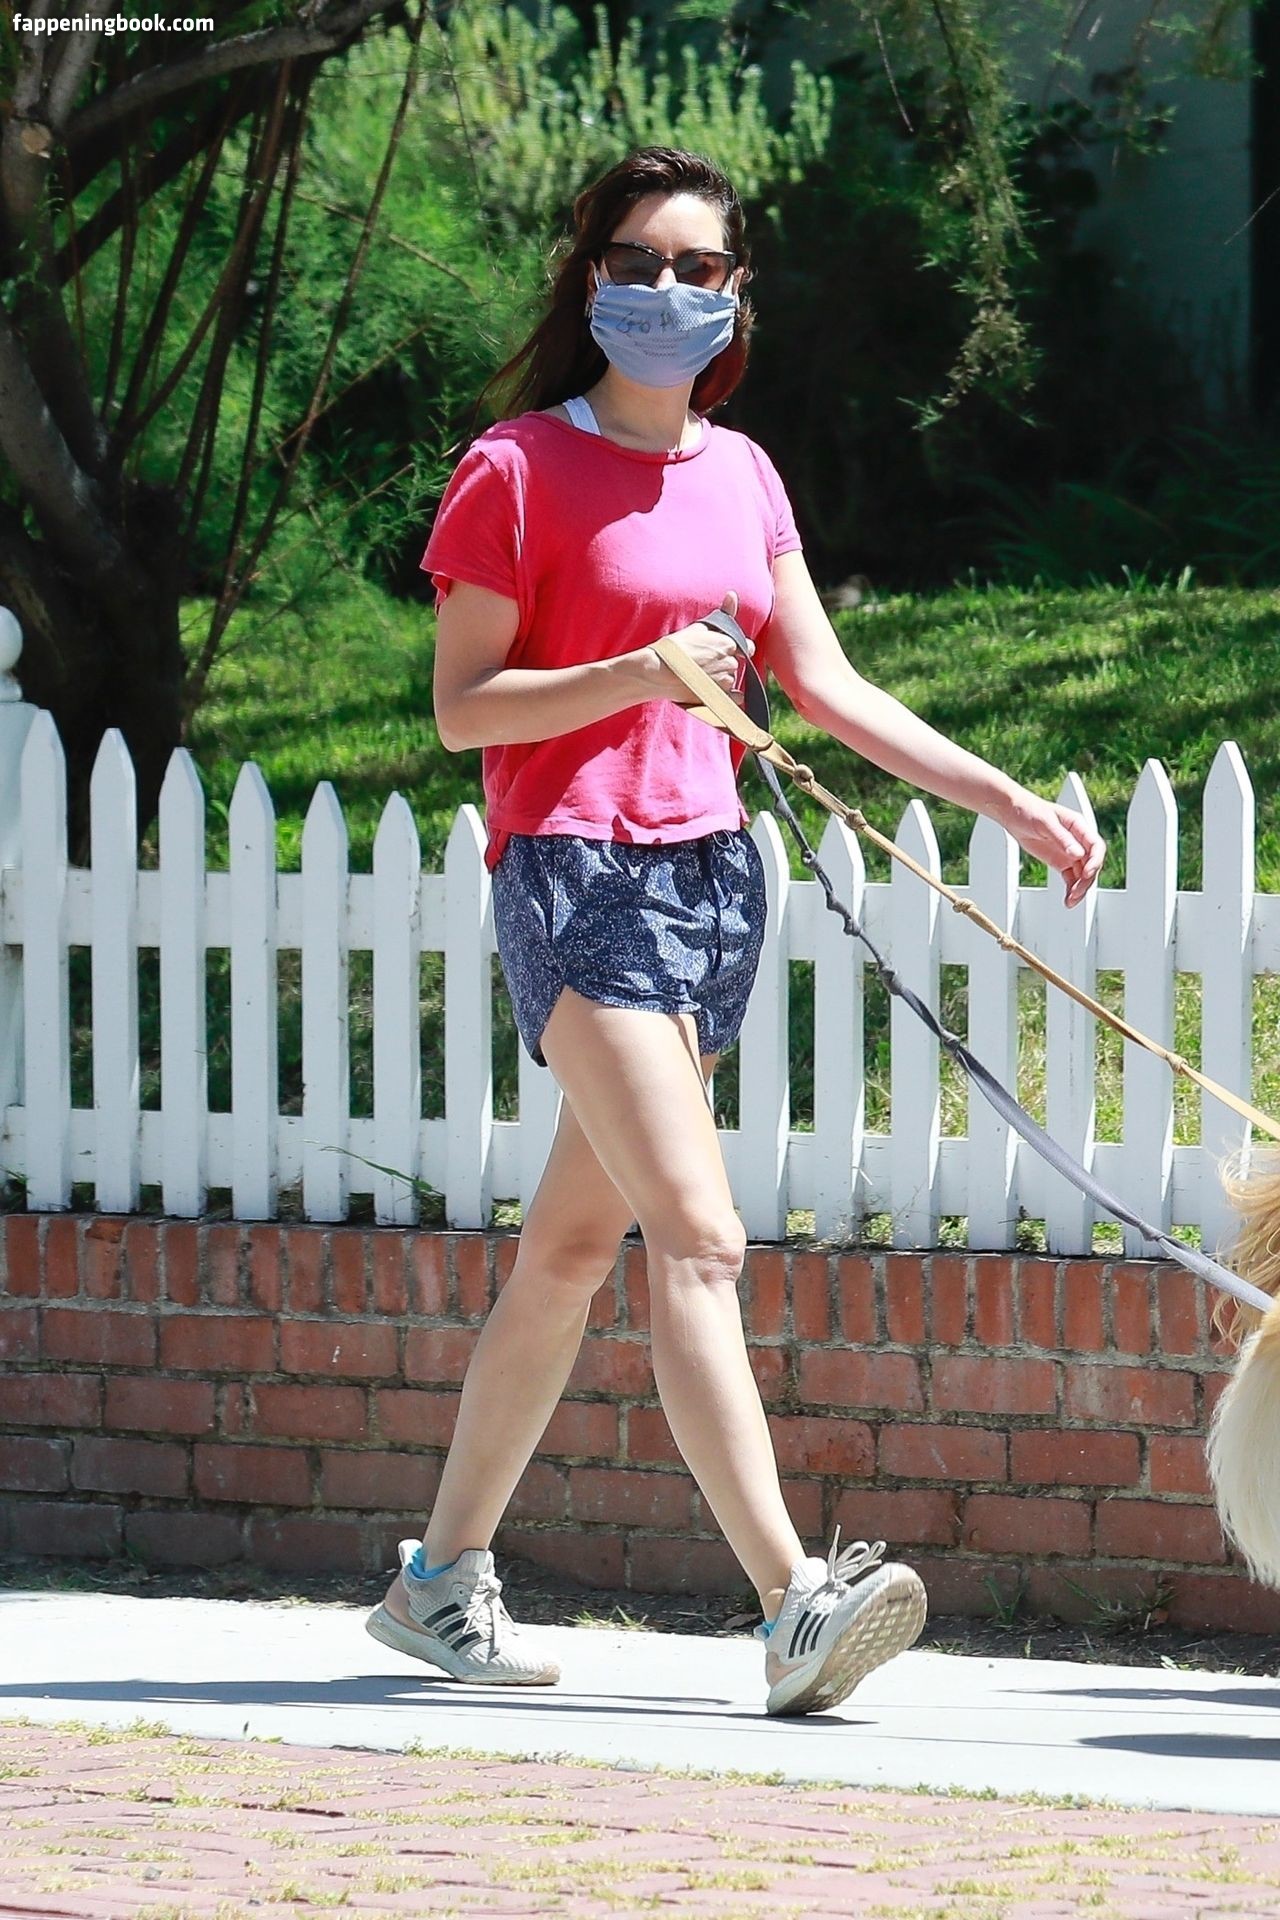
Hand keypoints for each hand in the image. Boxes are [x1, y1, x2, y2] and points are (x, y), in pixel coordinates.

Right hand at [642, 592, 752, 705]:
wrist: (657, 672)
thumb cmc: (675, 648)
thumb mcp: (699, 627)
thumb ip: (723, 613)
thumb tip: (733, 595)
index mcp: (728, 643)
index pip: (746, 646)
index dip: (734, 648)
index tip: (719, 650)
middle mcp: (730, 662)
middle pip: (735, 663)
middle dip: (724, 662)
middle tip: (704, 662)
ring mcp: (724, 681)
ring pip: (730, 679)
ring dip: (721, 678)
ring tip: (700, 675)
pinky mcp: (717, 697)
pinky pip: (734, 699)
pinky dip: (730, 696)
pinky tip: (715, 691)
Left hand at [1001, 788, 1105, 908]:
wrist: (1012, 814)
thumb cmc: (1029, 811)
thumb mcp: (1045, 822)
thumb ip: (1062, 838)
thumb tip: (1077, 853)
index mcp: (1079, 826)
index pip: (1096, 846)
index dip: (1095, 861)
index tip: (1087, 873)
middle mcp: (1078, 841)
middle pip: (1091, 864)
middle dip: (1086, 880)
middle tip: (1076, 892)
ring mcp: (1070, 852)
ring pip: (1082, 874)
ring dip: (1079, 889)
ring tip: (1071, 901)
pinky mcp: (1060, 862)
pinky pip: (1071, 878)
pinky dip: (1071, 889)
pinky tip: (1068, 899)